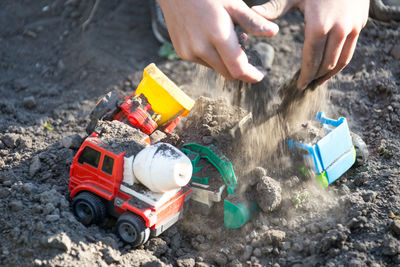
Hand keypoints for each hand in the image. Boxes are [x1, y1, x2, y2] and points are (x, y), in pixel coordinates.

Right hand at [157, 0, 278, 82]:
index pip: (238, 69)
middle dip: (241, 69)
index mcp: (217, 35)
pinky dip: (213, 56)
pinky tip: (213, 38)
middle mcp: (201, 48)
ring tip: (228, 37)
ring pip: (216, 68)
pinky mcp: (182, 53)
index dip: (251, 76)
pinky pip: (204, 62)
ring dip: (226, 62)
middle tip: (248, 52)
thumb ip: (253, 22)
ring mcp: (189, 52)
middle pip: (228, 73)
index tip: (260, 75)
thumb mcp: (233, 3)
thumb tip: (274, 32)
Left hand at [252, 0, 368, 88]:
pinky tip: (332, 65)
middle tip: (307, 86)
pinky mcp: (361, 23)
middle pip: (327, 63)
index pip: (311, 60)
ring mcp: (353, 27)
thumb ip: (274, 7)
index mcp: (319, 26)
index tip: (299, 86)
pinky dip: (341, 61)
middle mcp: (339, 30)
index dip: (305, 76)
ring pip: (343, 60)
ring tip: (319, 81)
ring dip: (331, 74)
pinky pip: (351, 49)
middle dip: (316, 77)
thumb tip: (253, 14)